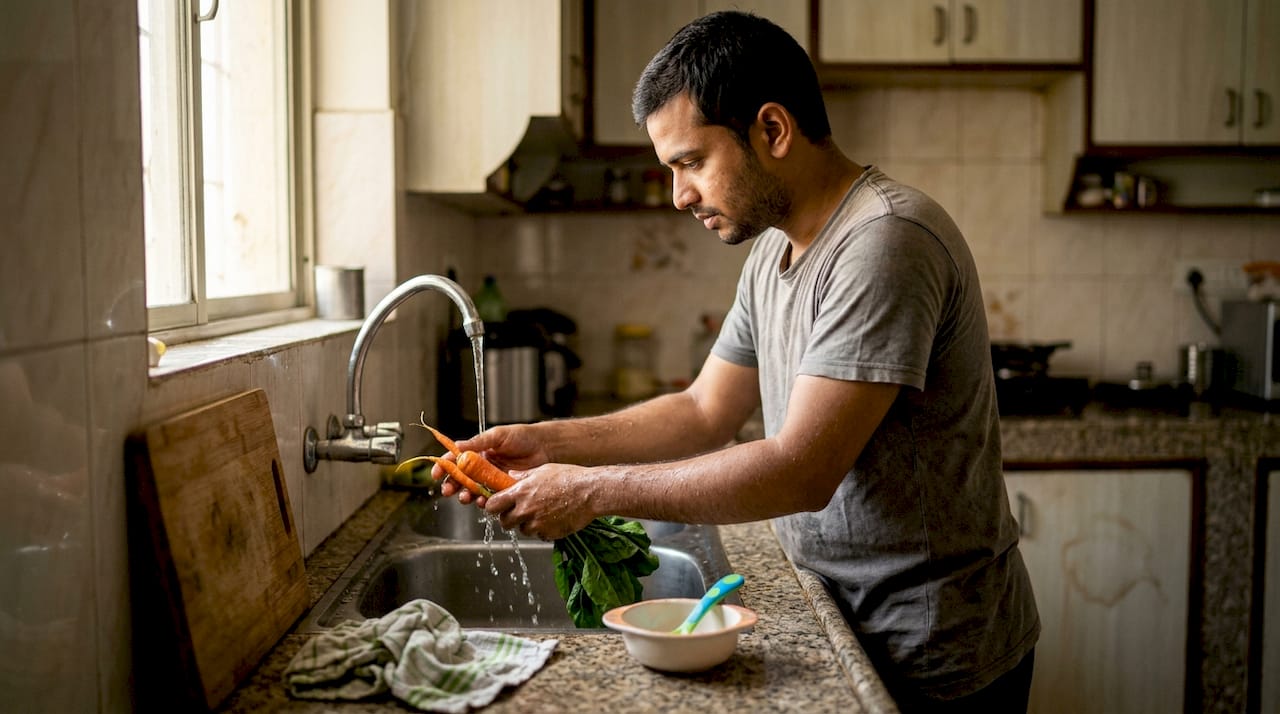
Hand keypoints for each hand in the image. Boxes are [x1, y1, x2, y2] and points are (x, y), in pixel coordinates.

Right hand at [434, 424, 550, 506]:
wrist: (545, 447)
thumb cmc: (522, 437)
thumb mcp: (498, 436)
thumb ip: (478, 443)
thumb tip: (457, 446)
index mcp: (477, 453)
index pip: (455, 460)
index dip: (444, 467)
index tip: (436, 474)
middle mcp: (481, 467)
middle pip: (460, 479)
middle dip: (452, 486)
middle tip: (448, 491)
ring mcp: (491, 479)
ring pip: (473, 491)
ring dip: (466, 495)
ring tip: (465, 497)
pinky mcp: (502, 490)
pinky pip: (489, 498)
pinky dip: (483, 501)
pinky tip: (482, 501)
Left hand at [484, 463, 596, 540]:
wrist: (591, 493)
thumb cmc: (570, 477)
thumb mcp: (543, 470)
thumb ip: (523, 476)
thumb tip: (510, 476)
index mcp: (521, 492)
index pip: (492, 505)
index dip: (493, 506)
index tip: (496, 505)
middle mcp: (525, 510)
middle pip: (504, 522)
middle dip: (508, 518)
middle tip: (518, 511)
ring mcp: (537, 524)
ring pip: (522, 530)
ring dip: (527, 524)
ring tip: (542, 512)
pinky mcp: (548, 534)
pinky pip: (539, 535)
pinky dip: (542, 530)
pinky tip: (553, 518)